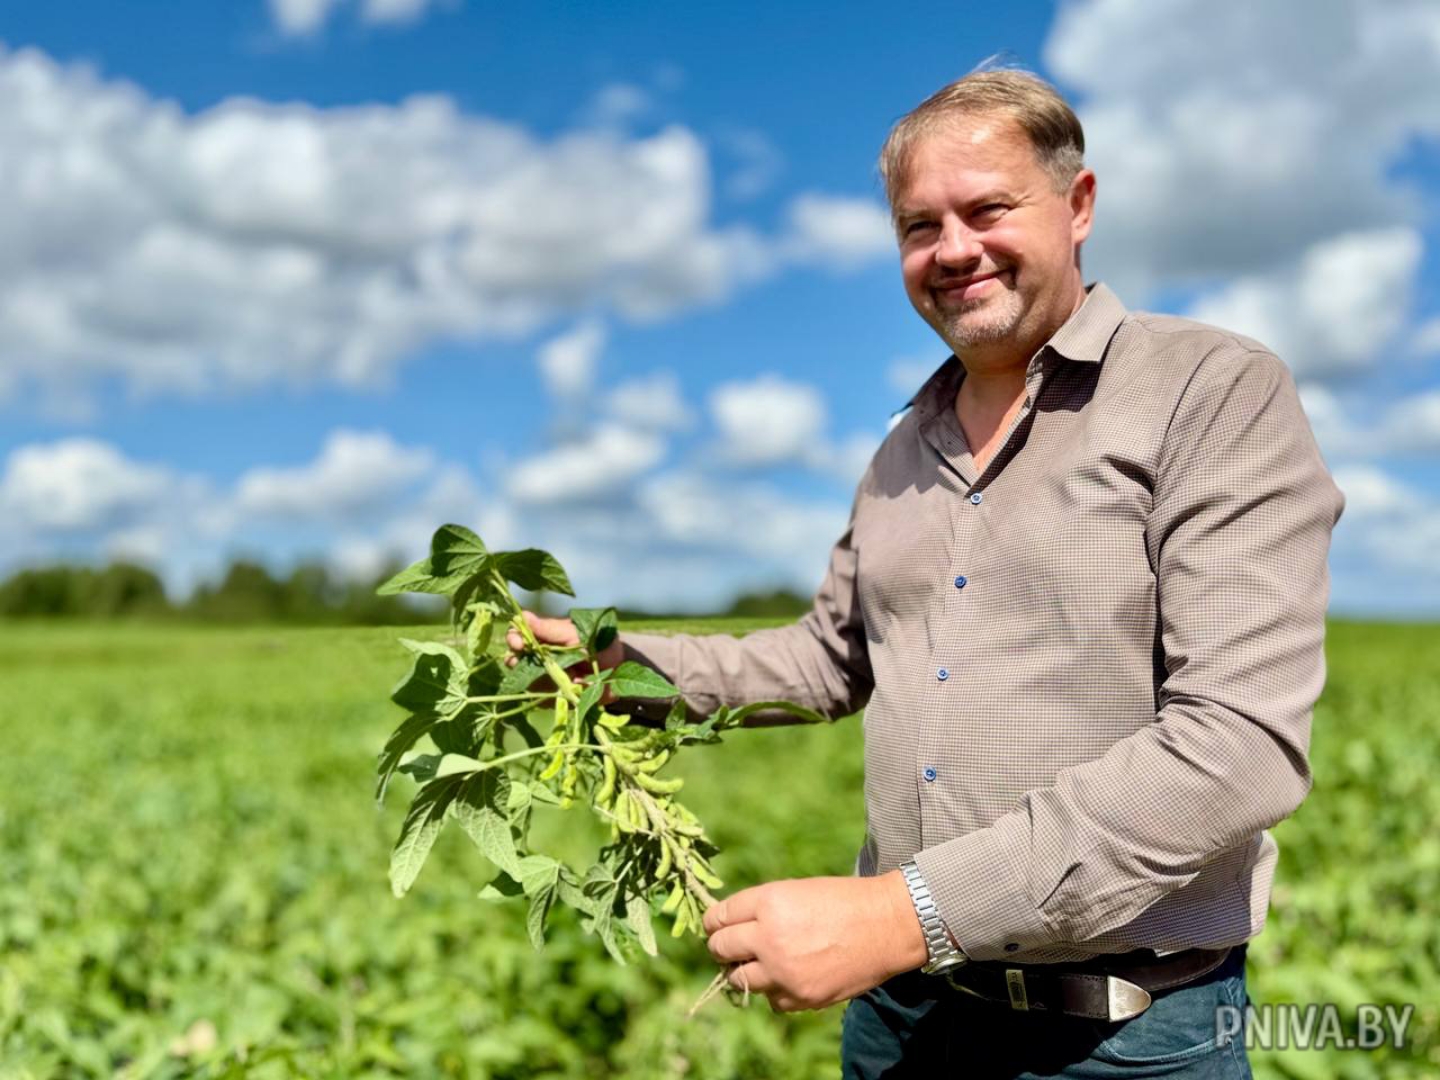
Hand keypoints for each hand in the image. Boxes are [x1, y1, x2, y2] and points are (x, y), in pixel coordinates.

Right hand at [503, 610, 624, 694]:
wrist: (621, 670)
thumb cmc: (601, 644)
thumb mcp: (578, 633)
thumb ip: (551, 629)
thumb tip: (524, 616)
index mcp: (543, 639)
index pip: (517, 636)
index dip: (514, 639)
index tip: (518, 644)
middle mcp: (539, 659)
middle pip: (515, 661)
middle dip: (518, 663)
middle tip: (532, 664)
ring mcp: (544, 680)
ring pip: (529, 683)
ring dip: (544, 682)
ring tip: (570, 678)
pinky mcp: (554, 698)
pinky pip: (546, 700)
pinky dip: (558, 696)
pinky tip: (575, 690)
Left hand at [701, 872, 928, 1011]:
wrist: (887, 926)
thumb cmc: (844, 901)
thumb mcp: (796, 891)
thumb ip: (762, 909)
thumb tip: (730, 925)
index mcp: (769, 903)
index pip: (719, 916)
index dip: (713, 921)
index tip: (714, 926)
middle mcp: (770, 938)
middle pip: (720, 949)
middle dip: (721, 947)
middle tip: (729, 947)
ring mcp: (784, 972)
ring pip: (739, 979)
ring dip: (744, 971)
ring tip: (758, 963)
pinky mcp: (801, 997)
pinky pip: (770, 999)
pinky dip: (773, 990)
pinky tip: (787, 976)